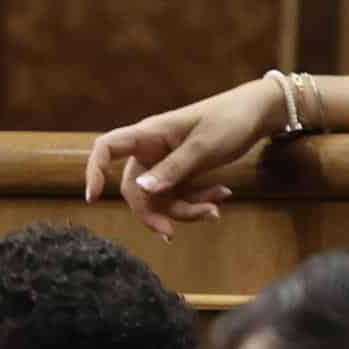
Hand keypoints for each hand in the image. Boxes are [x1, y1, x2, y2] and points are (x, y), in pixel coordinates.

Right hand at [82, 79, 278, 238]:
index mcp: (149, 135)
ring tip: (216, 207)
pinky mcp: (182, 175)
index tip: (93, 197)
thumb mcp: (202, 147)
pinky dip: (198, 202)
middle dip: (153, 213)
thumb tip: (141, 190)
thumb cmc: (227, 121)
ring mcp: (166, 165)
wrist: (256, 115)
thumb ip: (173, 170)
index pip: (108, 148)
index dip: (94, 170)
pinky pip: (180, 198)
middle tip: (171, 233)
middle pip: (135, 190)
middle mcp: (152, 151)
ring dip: (185, 210)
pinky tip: (222, 194)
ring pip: (160, 200)